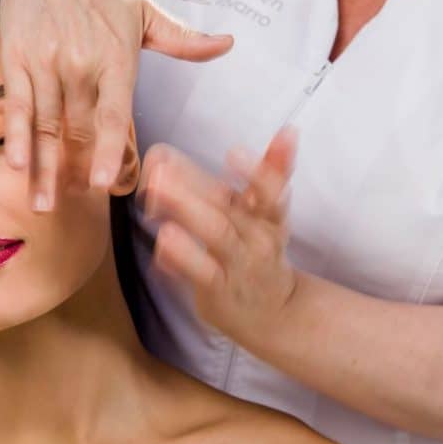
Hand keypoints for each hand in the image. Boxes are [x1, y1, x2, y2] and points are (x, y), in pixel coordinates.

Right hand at [0, 0, 233, 210]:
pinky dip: (16, 135)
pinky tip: (17, 165)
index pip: (114, 113)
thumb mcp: (145, 10)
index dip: (110, 150)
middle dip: (74, 173)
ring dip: (42, 169)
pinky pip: (16, 104)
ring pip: (45, 125)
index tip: (107, 183)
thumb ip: (183, 38)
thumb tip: (227, 44)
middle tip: (71, 209)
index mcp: (116, 57)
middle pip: (78, 130)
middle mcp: (80, 62)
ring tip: (40, 204)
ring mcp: (46, 61)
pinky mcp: (16, 56)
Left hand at [137, 126, 299, 346]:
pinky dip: (183, 256)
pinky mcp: (219, 290)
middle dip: (191, 184)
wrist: (274, 313)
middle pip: (226, 208)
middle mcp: (257, 237)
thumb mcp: (269, 212)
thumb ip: (272, 171)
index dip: (256, 171)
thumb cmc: (258, 250)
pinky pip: (202, 272)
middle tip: (159, 165)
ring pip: (214, 235)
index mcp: (267, 214)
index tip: (234, 152)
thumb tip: (289, 130)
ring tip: (153, 192)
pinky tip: (162, 241)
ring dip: (183, 211)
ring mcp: (238, 264)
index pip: (268, 190)